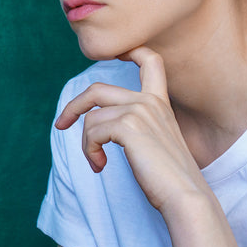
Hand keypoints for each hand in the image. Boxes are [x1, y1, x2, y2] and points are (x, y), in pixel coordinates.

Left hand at [53, 46, 206, 212]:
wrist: (185, 195)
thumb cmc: (170, 178)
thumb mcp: (154, 144)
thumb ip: (136, 127)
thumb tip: (101, 123)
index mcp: (159, 103)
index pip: (149, 61)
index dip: (130, 51)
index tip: (116, 55)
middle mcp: (149, 101)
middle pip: (97, 89)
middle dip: (74, 106)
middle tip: (61, 125)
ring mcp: (139, 111)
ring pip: (91, 118)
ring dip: (85, 144)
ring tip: (97, 162)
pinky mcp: (128, 127)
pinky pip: (91, 133)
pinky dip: (89, 151)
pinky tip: (100, 166)